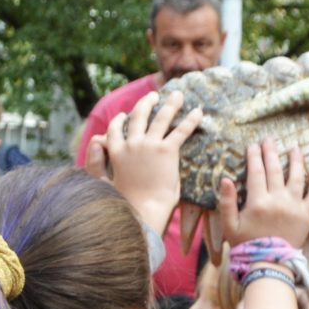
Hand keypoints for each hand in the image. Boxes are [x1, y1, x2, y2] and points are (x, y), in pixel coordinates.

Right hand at [99, 90, 202, 240]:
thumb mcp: (109, 187)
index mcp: (116, 153)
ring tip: (178, 95)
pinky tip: (199, 112)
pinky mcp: (167, 151)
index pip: (114, 130)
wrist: (143, 213)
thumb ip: (112, 170)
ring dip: (170, 104)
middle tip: (153, 96)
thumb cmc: (128, 207)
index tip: (124, 115)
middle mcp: (131, 145)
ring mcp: (149, 146)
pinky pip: (181, 131)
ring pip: (160, 118)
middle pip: (138, 117)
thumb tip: (117, 163)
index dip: (119, 121)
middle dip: (146, 104)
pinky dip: (191, 120)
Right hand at [217, 140, 308, 251]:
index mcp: (257, 202)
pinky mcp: (306, 215)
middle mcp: (277, 200)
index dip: (254, 156)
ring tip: (294, 148)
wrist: (269, 264)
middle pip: (275, 170)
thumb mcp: (229, 225)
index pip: (256, 172)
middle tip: (270, 140)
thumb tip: (225, 179)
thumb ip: (227, 202)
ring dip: (296, 160)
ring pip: (296, 177)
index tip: (253, 146)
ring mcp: (294, 206)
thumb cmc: (246, 245)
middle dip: (271, 152)